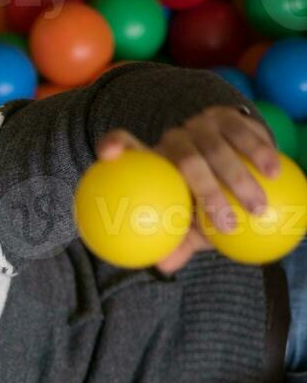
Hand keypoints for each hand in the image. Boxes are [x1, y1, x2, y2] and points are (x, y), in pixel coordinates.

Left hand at [97, 105, 279, 275]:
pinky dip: (260, 154)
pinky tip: (274, 172)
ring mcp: (200, 125)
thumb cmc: (200, 201)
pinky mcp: (228, 116)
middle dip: (208, 192)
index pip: (123, 144)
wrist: (232, 166)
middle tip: (227, 223)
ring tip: (257, 207)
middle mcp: (171, 138)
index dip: (113, 145)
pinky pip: (245, 133)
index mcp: (150, 159)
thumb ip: (176, 239)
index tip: (109, 155)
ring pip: (218, 149)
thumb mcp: (187, 221)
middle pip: (184, 160)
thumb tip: (163, 265)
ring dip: (240, 179)